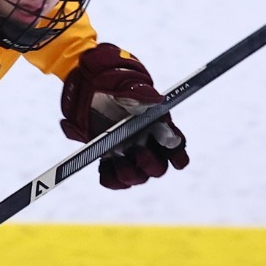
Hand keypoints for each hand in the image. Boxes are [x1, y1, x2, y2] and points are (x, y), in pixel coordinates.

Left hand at [59, 43, 189, 188]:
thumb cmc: (113, 84)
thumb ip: (141, 93)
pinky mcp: (108, 159)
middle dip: (150, 163)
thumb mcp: (127, 85)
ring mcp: (127, 154)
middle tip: (138, 150)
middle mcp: (146, 144)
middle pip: (157, 169)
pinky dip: (110, 178)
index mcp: (158, 127)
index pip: (176, 148)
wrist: (88, 87)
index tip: (175, 157)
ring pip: (137, 178)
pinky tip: (104, 165)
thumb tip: (156, 100)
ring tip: (116, 158)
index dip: (178, 155)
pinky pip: (114, 181)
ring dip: (129, 173)